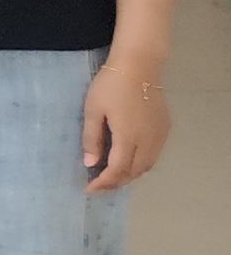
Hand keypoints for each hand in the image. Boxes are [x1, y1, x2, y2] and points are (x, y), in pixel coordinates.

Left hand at [86, 51, 173, 191]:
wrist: (139, 66)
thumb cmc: (110, 85)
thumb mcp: (93, 110)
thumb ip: (92, 138)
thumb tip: (90, 164)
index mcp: (128, 137)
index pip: (117, 170)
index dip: (104, 182)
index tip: (89, 189)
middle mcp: (148, 141)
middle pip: (133, 172)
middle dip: (115, 182)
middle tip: (98, 185)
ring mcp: (159, 135)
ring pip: (146, 165)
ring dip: (129, 174)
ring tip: (110, 176)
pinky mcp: (164, 129)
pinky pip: (153, 155)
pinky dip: (139, 163)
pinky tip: (127, 160)